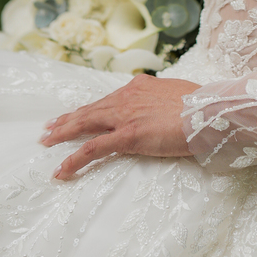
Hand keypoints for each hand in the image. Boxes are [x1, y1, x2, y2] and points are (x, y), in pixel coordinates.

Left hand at [41, 76, 197, 178]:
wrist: (210, 110)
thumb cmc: (202, 105)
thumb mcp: (179, 95)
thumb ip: (164, 99)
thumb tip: (164, 104)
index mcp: (139, 87)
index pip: (107, 100)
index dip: (89, 108)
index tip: (76, 114)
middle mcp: (127, 98)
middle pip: (90, 109)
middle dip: (67, 119)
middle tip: (49, 128)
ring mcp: (125, 116)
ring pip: (85, 124)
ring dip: (63, 134)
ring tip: (46, 143)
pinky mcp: (128, 136)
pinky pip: (93, 148)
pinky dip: (73, 159)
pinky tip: (61, 170)